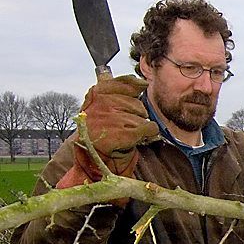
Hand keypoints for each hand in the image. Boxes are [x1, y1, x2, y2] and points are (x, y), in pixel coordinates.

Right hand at [57, 75, 158, 190]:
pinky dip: (147, 134)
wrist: (97, 162)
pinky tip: (136, 138)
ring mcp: (110, 119)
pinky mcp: (121, 134)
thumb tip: (143, 82)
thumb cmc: (104, 134)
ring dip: (138, 128)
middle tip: (123, 127)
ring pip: (142, 117)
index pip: (124, 82)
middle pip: (137, 103)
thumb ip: (120, 91)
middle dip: (135, 116)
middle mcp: (100, 105)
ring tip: (125, 135)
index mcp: (95, 95)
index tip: (134, 97)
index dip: (133, 91)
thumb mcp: (106, 108)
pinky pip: (148, 128)